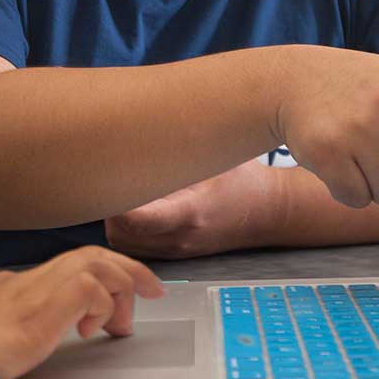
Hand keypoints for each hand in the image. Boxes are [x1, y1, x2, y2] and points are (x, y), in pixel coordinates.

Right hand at [0, 246, 165, 378]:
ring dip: (121, 286)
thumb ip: (12, 319)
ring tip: (127, 317)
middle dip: (126, 269)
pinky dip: (101, 304)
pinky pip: (89, 288)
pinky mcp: (46, 304)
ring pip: (96, 262)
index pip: (71, 262)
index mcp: (17, 282)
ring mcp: (37, 286)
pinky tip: (93, 328)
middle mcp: (30, 277)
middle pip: (90, 254)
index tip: (123, 291)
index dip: (104, 271)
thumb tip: (27, 326)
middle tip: (152, 291)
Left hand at [106, 160, 283, 258]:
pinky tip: (135, 206)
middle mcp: (181, 236)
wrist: (271, 212)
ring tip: (122, 191)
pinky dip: (127, 230)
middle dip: (107, 209)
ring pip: (125, 244)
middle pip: (120, 234)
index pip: (138, 220)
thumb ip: (179, 147)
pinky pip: (138, 247)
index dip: (114, 204)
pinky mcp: (177, 253)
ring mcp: (178, 249)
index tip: (107, 181)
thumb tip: (144, 126)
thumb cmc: (245, 180)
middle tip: (110, 180)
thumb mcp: (215, 155)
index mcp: (191, 211)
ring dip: (114, 221)